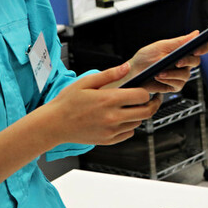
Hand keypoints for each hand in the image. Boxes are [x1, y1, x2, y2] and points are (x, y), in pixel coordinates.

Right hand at [46, 63, 160, 145]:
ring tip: (131, 107)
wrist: (54, 124)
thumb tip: (126, 67)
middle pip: (146, 112)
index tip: (147, 89)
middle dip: (152, 104)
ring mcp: (111, 130)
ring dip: (139, 114)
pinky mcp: (108, 140)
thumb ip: (110, 74)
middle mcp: (113, 117)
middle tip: (153, 99)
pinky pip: (129, 133)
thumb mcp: (86, 82)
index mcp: (109, 100)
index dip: (147, 91)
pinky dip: (129, 126)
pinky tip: (122, 118)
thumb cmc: (68, 102)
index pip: (141, 96)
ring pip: (138, 122)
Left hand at [126, 31, 207, 92]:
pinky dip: (168, 80)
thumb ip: (179, 41)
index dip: (204, 47)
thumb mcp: (161, 46)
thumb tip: (196, 33)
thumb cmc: (146, 57)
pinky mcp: (174, 86)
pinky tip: (159, 77)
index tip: (198, 49)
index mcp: (182, 50)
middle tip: (177, 62)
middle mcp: (183, 63)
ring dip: (173, 73)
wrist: (133, 72)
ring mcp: (179, 75)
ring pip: (186, 75)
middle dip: (187, 61)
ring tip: (160, 72)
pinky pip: (178, 84)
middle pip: (196, 62)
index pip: (201, 47)